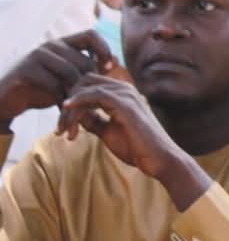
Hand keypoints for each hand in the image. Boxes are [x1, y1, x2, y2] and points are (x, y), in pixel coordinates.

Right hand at [0, 30, 115, 128]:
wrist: (5, 100)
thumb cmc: (40, 89)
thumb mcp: (66, 78)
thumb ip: (86, 70)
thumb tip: (115, 62)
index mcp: (62, 43)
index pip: (91, 34)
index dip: (104, 49)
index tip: (109, 69)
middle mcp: (50, 45)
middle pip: (84, 61)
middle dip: (90, 84)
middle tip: (93, 103)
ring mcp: (37, 56)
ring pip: (71, 73)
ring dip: (78, 96)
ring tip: (80, 113)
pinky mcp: (27, 70)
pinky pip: (55, 87)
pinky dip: (63, 104)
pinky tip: (65, 118)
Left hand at [56, 74, 205, 203]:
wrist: (158, 159)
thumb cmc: (137, 147)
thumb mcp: (108, 131)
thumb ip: (93, 120)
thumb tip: (75, 116)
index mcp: (123, 94)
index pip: (89, 85)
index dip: (72, 100)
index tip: (62, 122)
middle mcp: (125, 89)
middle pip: (85, 81)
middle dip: (67, 100)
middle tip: (60, 127)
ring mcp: (126, 94)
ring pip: (86, 88)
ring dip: (69, 109)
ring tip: (62, 130)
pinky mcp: (124, 103)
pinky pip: (94, 95)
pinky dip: (77, 101)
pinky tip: (67, 110)